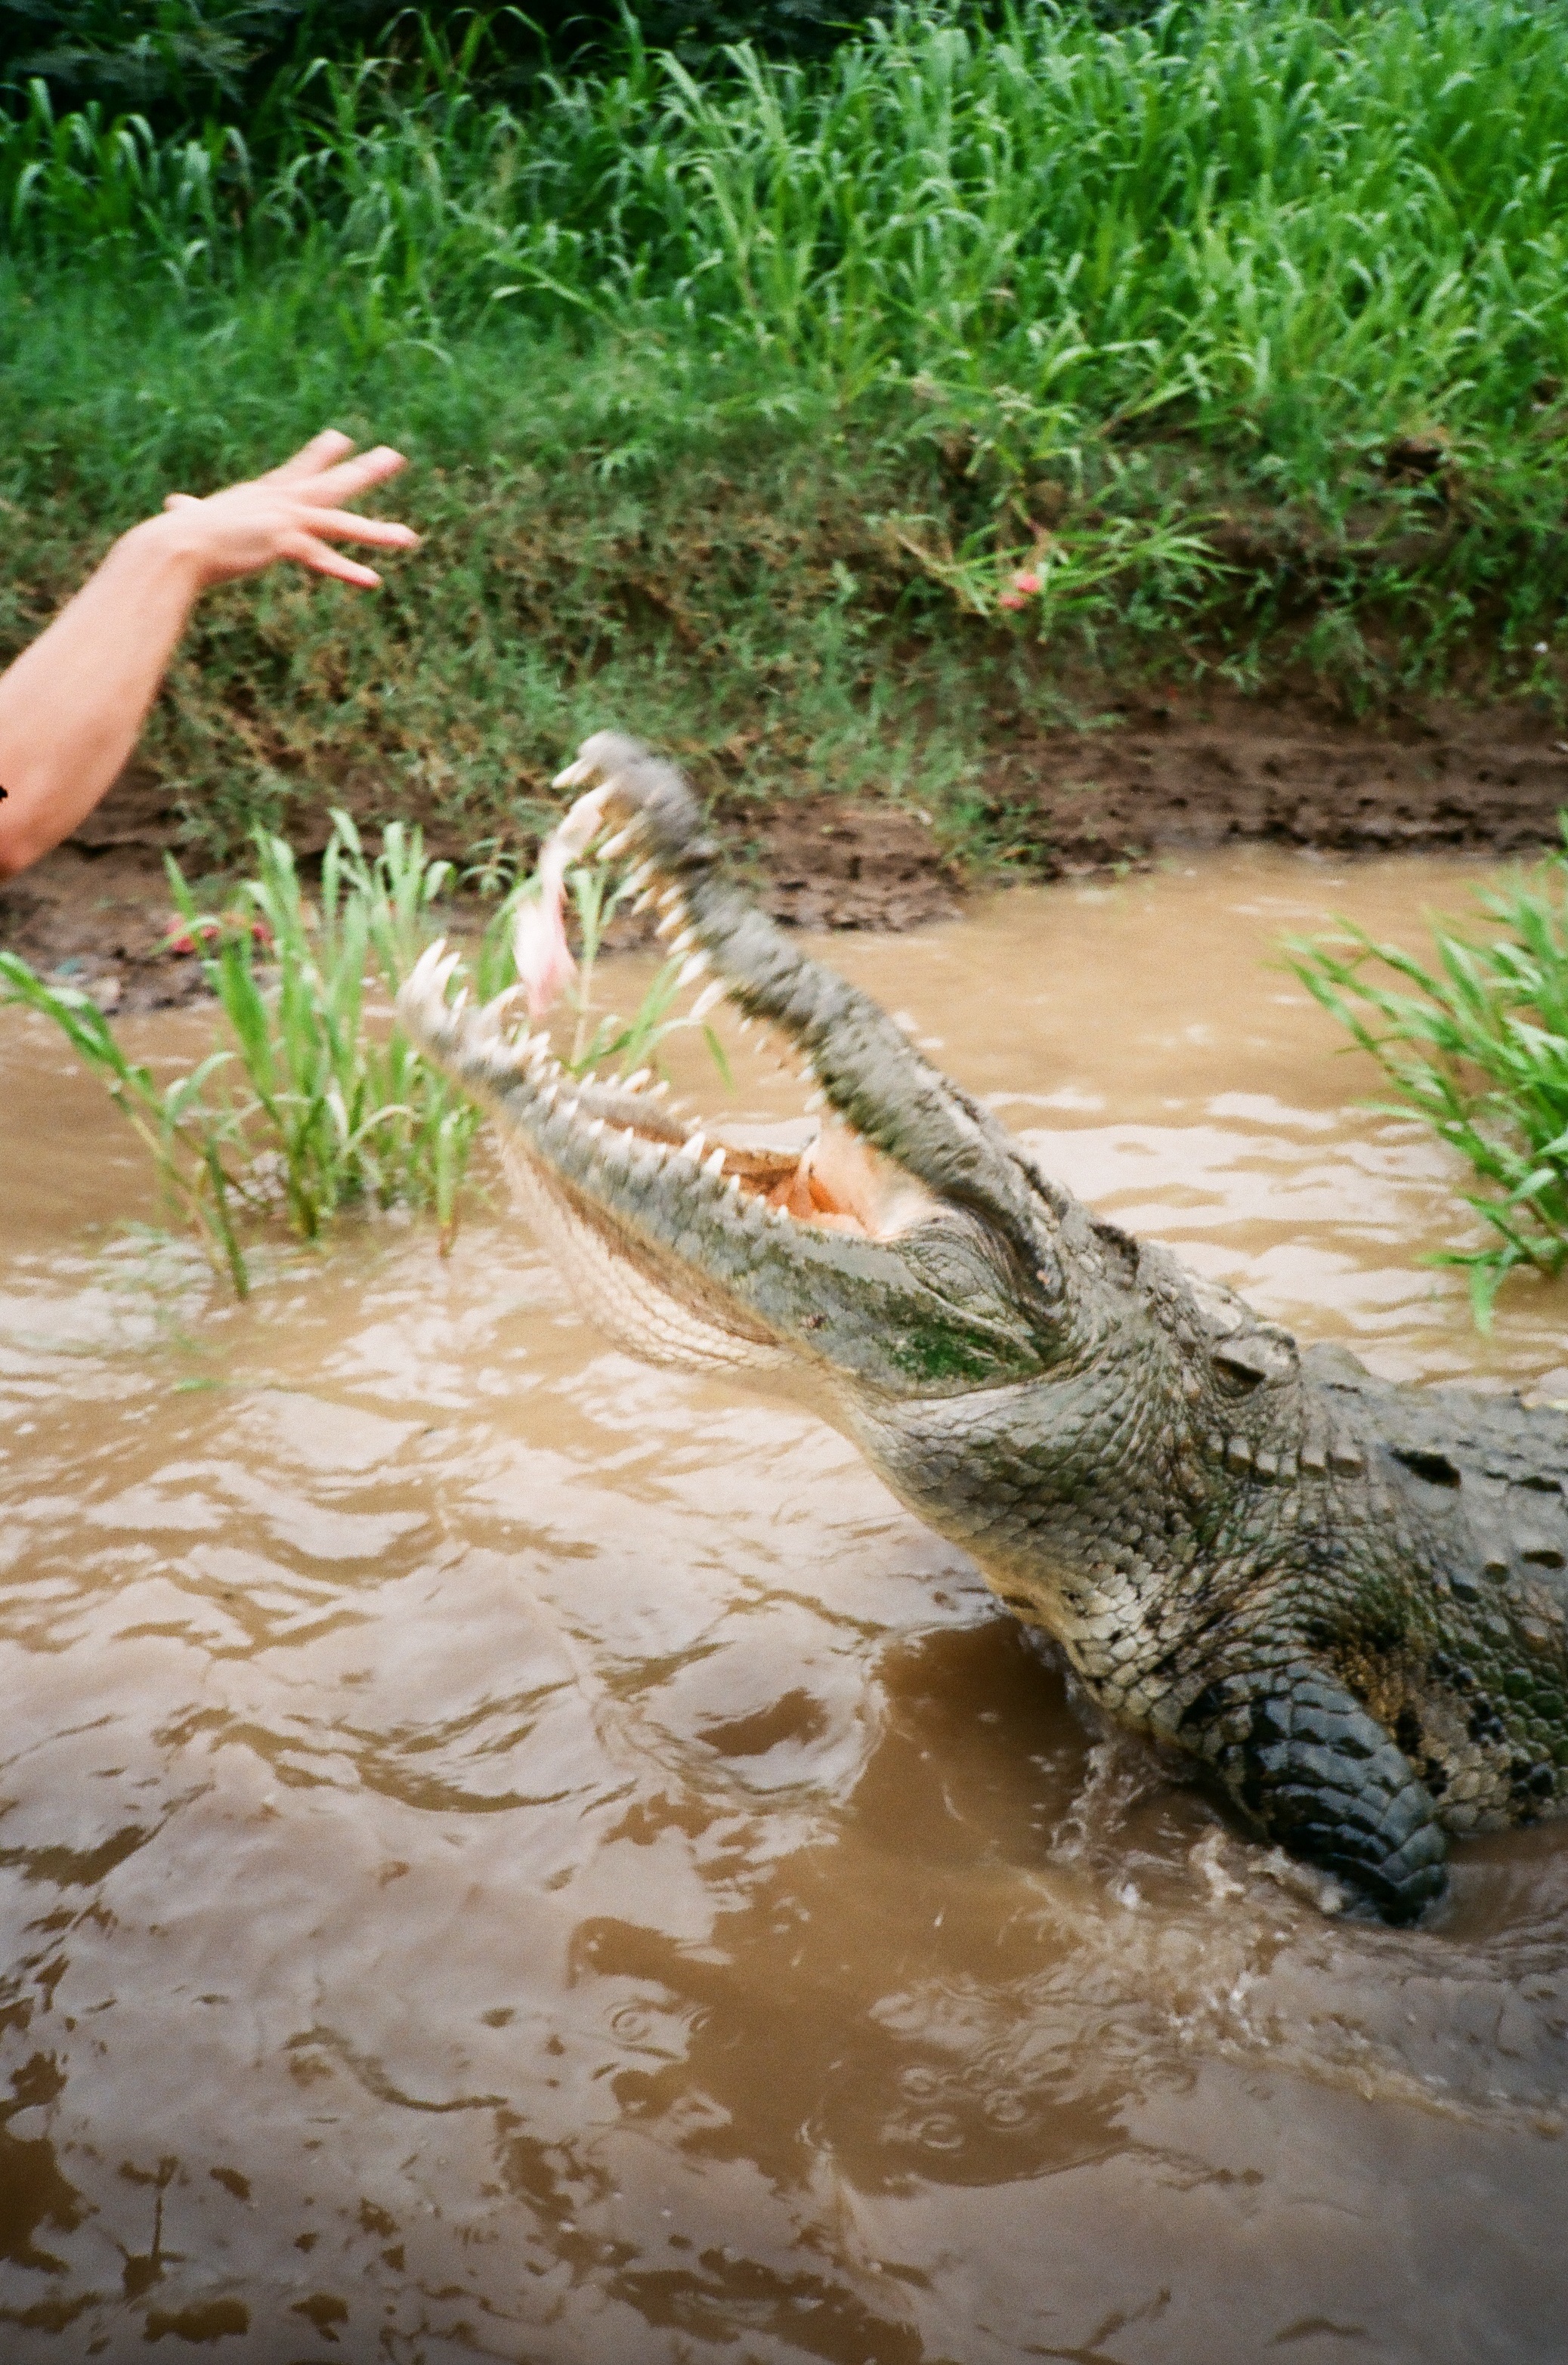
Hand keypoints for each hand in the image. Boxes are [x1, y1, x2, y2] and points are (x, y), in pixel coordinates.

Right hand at [156, 429, 417, 589]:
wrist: (174, 548)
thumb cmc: (179, 539)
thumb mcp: (193, 522)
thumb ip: (191, 515)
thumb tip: (169, 508)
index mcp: (262, 494)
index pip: (299, 470)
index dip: (322, 455)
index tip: (342, 439)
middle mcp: (279, 501)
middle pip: (331, 484)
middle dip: (365, 471)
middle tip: (395, 456)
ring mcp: (284, 519)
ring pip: (340, 523)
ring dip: (377, 532)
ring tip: (410, 538)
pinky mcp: (283, 543)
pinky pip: (323, 558)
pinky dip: (346, 571)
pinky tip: (372, 582)